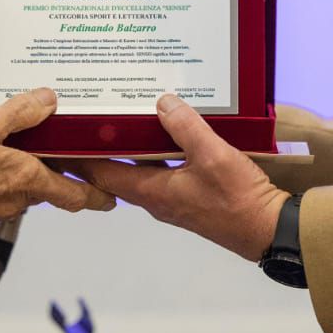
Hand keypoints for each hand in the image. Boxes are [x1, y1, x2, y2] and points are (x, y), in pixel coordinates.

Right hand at [0, 88, 115, 221]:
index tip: (108, 198)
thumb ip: (22, 111)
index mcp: (28, 179)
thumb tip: (48, 100)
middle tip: (64, 160)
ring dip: (23, 174)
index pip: (73, 194)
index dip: (94, 196)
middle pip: (45, 188)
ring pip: (19, 189)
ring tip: (19, 150)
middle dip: (54, 174)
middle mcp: (15, 199)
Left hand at [74, 94, 287, 260]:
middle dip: (102, 144)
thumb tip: (161, 103)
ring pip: (140, 168)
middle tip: (92, 113)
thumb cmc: (238, 199)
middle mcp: (155, 197)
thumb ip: (185, 127)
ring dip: (130, 146)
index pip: (100, 173)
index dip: (79, 154)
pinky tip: (166, 130)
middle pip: (116, 169)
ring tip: (125, 114)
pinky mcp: (189, 195)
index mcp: (151, 191)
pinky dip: (155, 150)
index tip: (64, 133)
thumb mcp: (212, 155)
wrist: (268, 229)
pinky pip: (162, 169)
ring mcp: (172, 198)